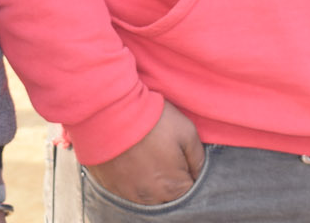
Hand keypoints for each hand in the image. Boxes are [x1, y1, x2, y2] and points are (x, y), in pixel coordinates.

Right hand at [83, 102, 204, 205]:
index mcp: (174, 187)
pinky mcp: (112, 187)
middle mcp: (152, 198)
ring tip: (147, 156)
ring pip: (149, 195)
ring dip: (151, 180)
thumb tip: (198, 173)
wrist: (111, 112)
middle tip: (163, 153)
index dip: (188, 172)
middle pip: (169, 196)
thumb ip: (198, 158)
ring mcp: (130, 194)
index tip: (181, 155)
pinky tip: (132, 160)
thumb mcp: (187, 131)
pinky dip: (133, 179)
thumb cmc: (152, 120)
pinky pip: (129, 190)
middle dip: (170, 178)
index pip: (190, 191)